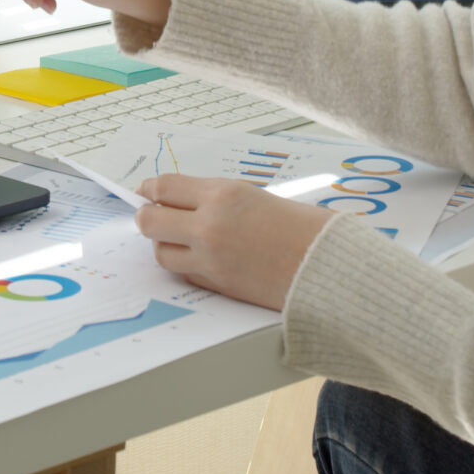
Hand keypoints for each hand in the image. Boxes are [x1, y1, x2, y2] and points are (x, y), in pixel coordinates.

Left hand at [133, 175, 338, 310]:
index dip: (149, 190)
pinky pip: (185, 273)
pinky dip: (185, 265)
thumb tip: (181, 200)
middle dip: (147, 218)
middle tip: (152, 215)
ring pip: (162, 253)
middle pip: (150, 221)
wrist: (328, 265)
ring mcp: (211, 259)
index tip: (145, 191)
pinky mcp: (218, 285)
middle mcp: (210, 226)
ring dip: (165, 244)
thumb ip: (217, 198)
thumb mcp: (255, 196)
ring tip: (178, 239)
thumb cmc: (302, 227)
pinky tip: (198, 257)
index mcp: (223, 195)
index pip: (164, 188)